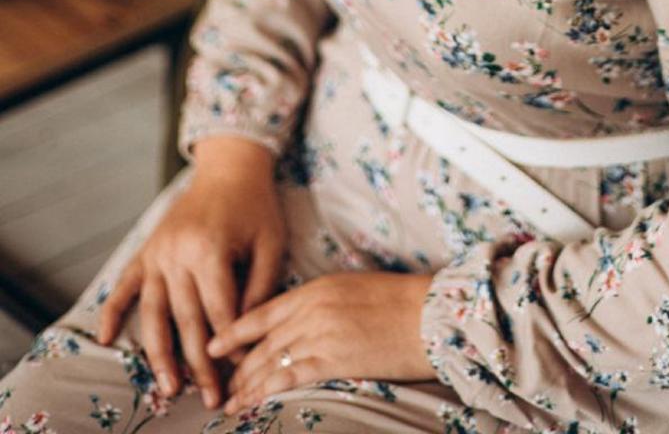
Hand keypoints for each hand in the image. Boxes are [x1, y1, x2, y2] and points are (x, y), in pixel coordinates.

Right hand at [96, 137, 285, 409]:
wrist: (228, 167)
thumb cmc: (255, 206)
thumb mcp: (271, 242)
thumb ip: (261, 286)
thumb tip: (247, 332)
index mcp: (211, 248)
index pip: (219, 311)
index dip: (231, 345)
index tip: (241, 371)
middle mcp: (178, 253)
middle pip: (187, 320)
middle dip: (200, 363)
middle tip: (211, 398)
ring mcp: (157, 252)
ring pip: (154, 313)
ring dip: (160, 354)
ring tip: (169, 387)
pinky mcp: (146, 250)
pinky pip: (124, 286)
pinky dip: (113, 312)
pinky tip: (106, 339)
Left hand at [208, 271, 435, 410]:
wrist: (428, 315)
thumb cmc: (398, 301)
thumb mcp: (352, 289)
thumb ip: (321, 302)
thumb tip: (300, 321)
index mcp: (315, 288)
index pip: (263, 311)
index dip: (234, 331)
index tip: (214, 346)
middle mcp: (311, 309)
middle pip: (261, 341)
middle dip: (236, 365)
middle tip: (220, 385)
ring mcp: (319, 334)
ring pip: (269, 362)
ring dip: (246, 385)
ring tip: (229, 402)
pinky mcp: (331, 360)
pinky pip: (287, 378)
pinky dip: (264, 392)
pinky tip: (251, 404)